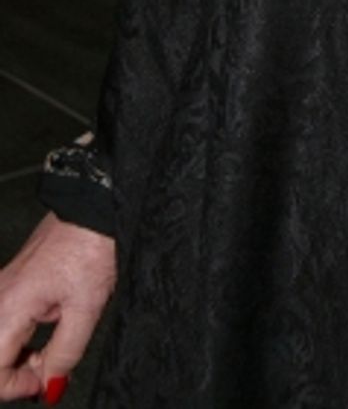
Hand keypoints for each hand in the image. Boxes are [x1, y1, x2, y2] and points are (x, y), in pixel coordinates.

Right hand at [0, 215, 115, 401]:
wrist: (92, 208)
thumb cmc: (89, 247)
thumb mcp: (86, 309)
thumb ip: (65, 354)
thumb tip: (49, 386)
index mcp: (8, 308)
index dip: (15, 387)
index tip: (44, 382)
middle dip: (14, 375)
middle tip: (47, 371)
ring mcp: (0, 291)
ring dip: (17, 358)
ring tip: (50, 353)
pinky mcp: (9, 285)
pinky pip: (3, 324)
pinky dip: (19, 339)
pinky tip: (44, 336)